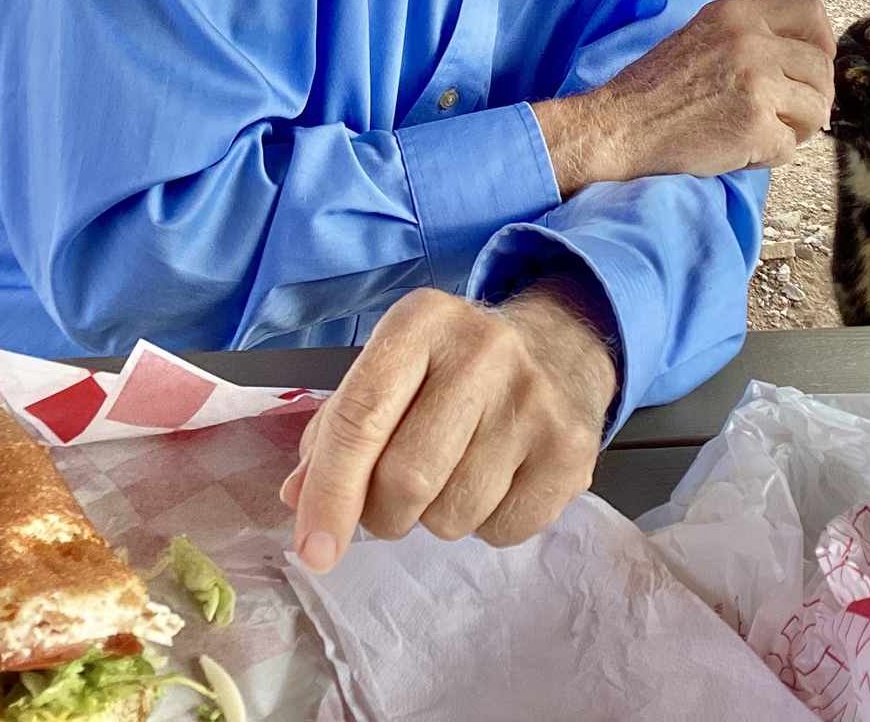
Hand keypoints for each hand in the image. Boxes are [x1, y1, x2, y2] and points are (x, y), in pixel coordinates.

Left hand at [278, 284, 615, 571]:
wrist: (560, 348)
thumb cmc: (455, 367)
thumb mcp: (391, 369)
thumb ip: (339, 429)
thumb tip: (297, 499)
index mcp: (421, 322)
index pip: (361, 417)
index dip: (330, 493)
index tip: (313, 548)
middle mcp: (483, 351)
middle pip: (405, 478)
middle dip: (383, 514)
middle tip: (390, 505)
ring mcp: (535, 400)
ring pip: (452, 515)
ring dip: (435, 519)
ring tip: (454, 476)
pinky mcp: (572, 449)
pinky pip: (502, 530)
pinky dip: (485, 525)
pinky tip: (496, 480)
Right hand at [531, 0, 835, 194]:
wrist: (619, 126)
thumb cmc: (653, 88)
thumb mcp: (701, 34)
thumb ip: (749, 35)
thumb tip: (801, 54)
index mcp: (737, 13)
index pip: (811, 11)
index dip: (821, 42)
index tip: (812, 66)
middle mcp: (751, 42)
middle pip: (821, 66)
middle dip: (814, 95)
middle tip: (790, 114)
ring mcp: (756, 83)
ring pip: (817, 108)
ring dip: (798, 128)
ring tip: (765, 133)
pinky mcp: (755, 126)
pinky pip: (791, 147)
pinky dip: (771, 156)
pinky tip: (742, 150)